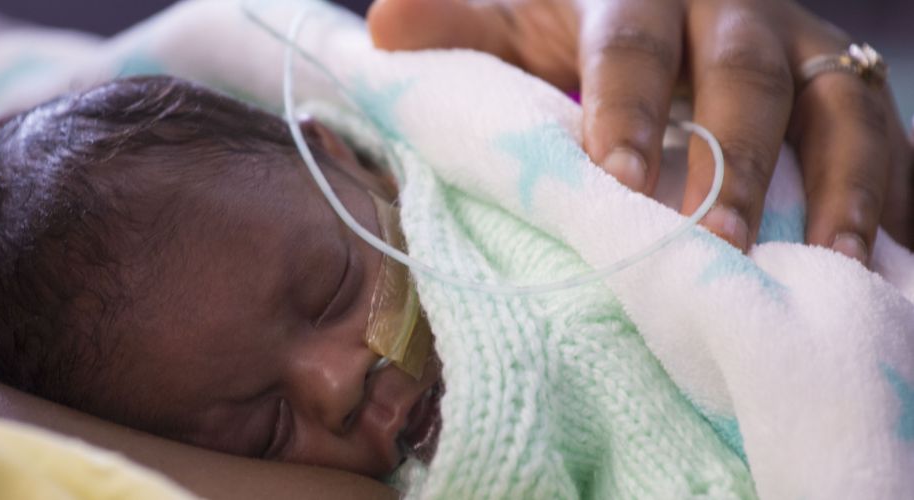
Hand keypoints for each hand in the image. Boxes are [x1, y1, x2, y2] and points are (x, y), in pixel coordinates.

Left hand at [368, 0, 912, 259]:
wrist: (670, 15)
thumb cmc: (583, 36)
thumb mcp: (524, 25)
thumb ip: (467, 29)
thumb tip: (386, 26)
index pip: (635, 46)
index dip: (627, 107)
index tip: (616, 180)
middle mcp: (735, 13)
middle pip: (744, 75)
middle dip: (730, 160)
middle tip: (712, 243)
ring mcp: (806, 50)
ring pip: (839, 104)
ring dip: (834, 184)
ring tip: (822, 263)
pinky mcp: (851, 94)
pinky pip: (889, 137)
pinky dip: (887, 196)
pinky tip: (882, 258)